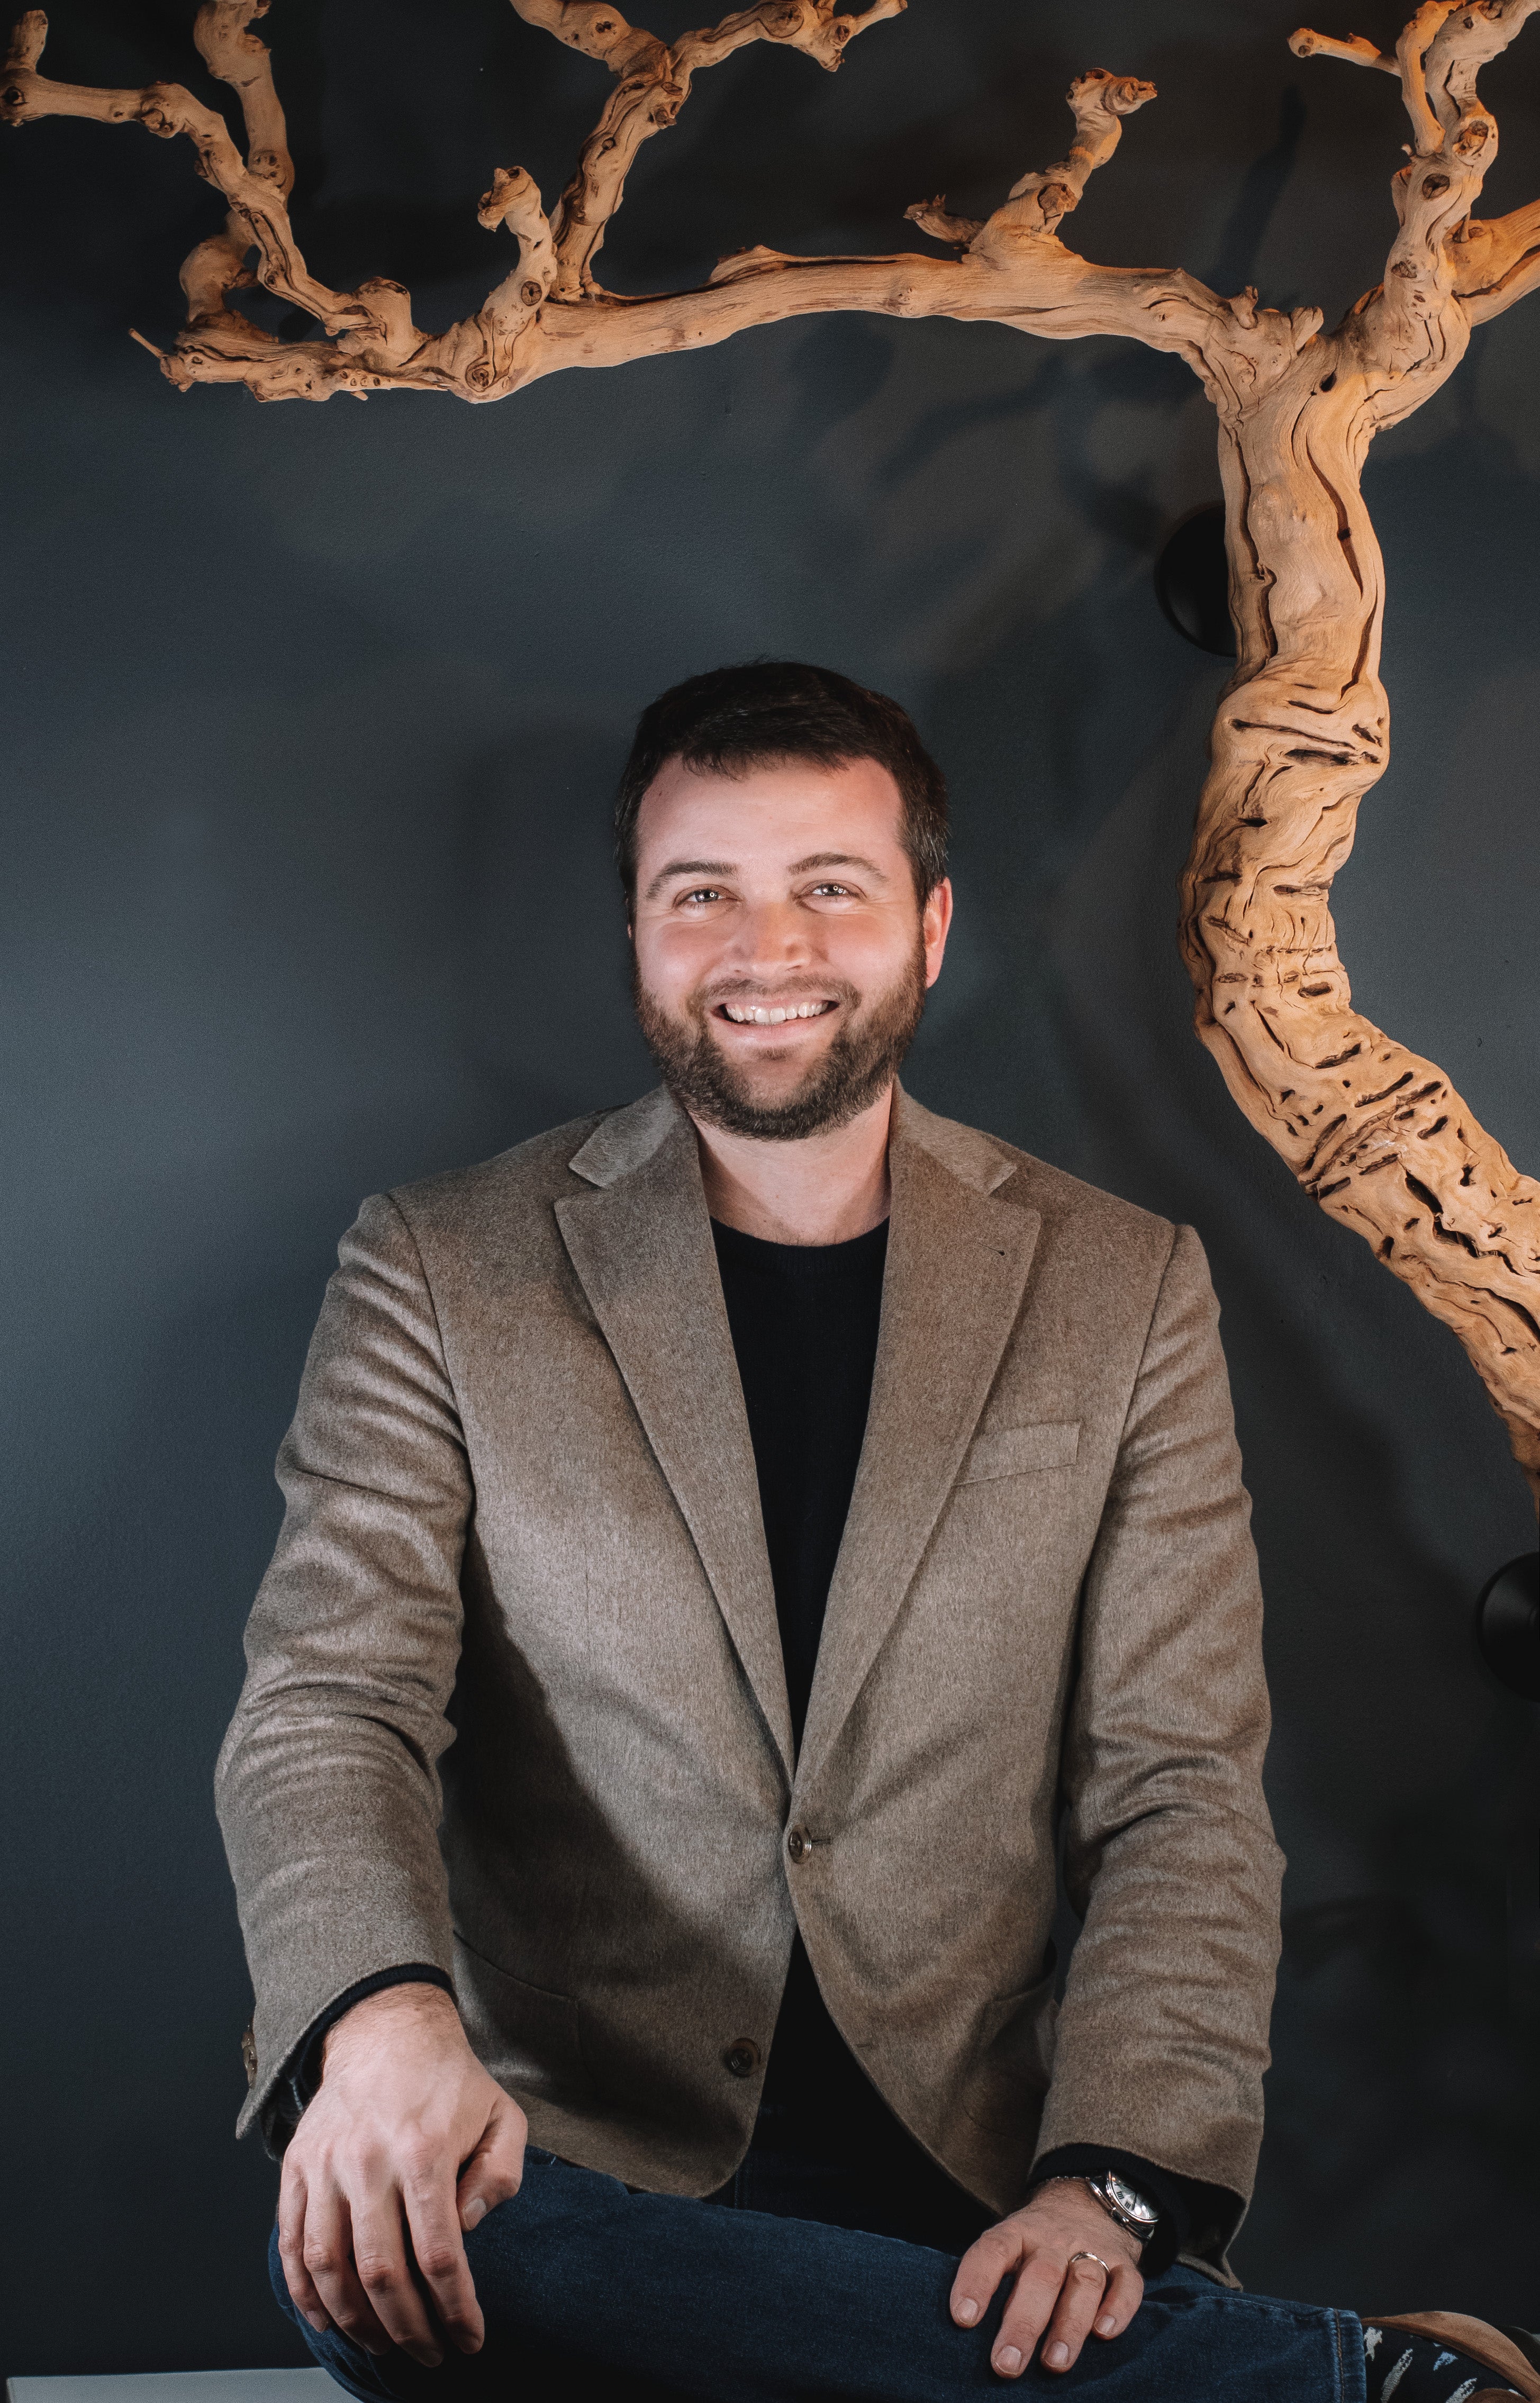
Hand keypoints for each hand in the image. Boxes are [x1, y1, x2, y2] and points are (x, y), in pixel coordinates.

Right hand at [277, 1981, 526, 2367]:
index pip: (439, 2254)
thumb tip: (466, 2229)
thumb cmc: (450, 2081)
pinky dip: (305, 2293)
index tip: (470, 2339)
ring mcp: (326, 2165)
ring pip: (330, 2267)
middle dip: (409, 2329)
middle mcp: (369, 2160)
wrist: (385, 2030)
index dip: (455, 2309)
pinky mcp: (296, 2167)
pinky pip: (292, 2244)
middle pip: (382, 2273)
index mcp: (425, 2149)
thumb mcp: (502, 2115)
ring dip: (356, 2321)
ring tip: (382, 2344)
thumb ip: (499, 2175)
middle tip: (430, 2354)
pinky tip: (328, 2320)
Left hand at [950, 2179, 1144, 2378]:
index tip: (963, 2318)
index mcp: (1018, 2233)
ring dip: (1069, 2325)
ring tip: (1054, 2363)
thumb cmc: (1036, 2244)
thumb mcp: (1011, 2246)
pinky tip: (1104, 2333)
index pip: (994, 2250)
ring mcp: (1092, 2250)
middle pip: (1040, 2276)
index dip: (977, 2281)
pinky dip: (1118, 2310)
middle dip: (1023, 2324)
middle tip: (1006, 2364)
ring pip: (1084, 2283)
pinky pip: (1127, 2285)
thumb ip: (996, 2281)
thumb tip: (970, 2334)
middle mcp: (1054, 2240)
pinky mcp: (1124, 2264)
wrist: (1086, 2203)